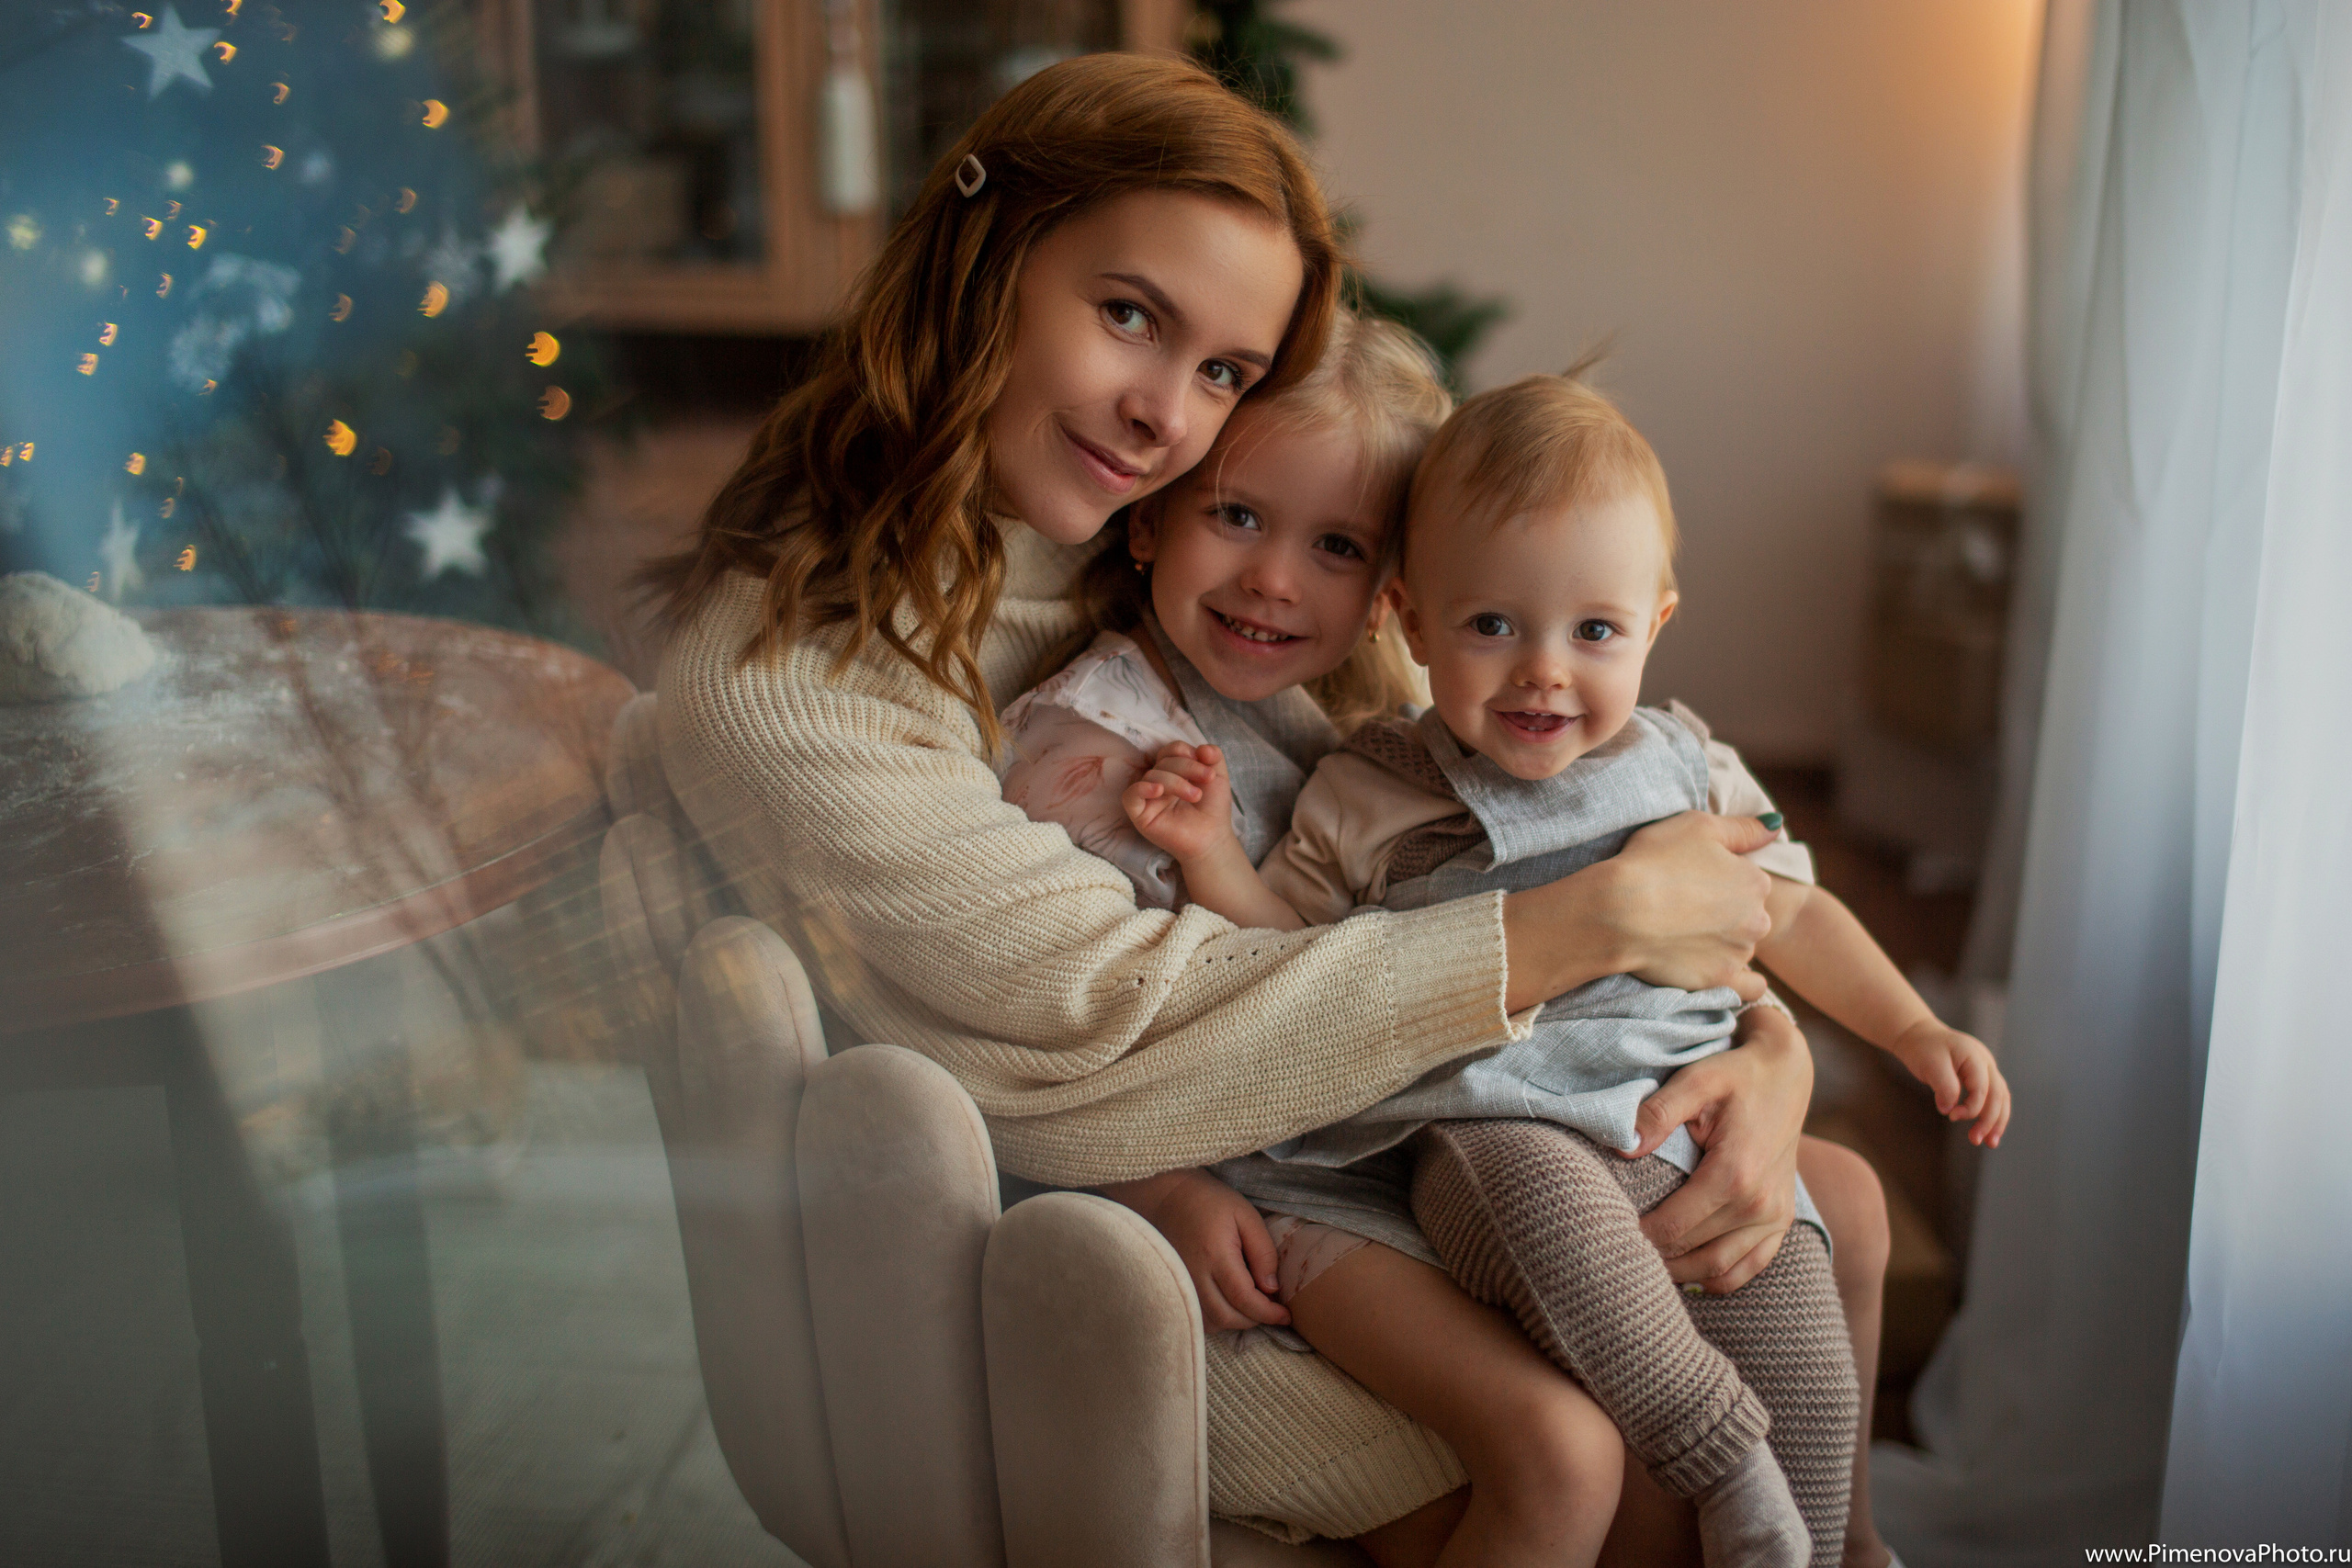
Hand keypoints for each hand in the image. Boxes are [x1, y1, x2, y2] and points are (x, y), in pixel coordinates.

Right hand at [1100, 1167, 1288, 1331]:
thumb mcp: (1246, 1216)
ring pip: (1212, 1322)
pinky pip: (1198, 1317)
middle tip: (1271, 1309)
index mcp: (1215, 1255)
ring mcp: (1181, 1284)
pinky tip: (1230, 1303)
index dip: (1268, 1313)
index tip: (1285, 1315)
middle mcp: (1194, 1276)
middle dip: (1254, 1319)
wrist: (1168, 1197)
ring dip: (1236, 1321)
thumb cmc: (1211, 1202)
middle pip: (1228, 1317)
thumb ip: (1263, 1251)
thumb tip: (1272, 1289)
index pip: (1244, 1299)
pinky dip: (1218, 1319)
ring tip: (1252, 1305)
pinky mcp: (1175, 1287)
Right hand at [1122, 743, 1237, 865]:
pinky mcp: (1140, 813)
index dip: (1187, 752)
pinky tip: (1158, 791)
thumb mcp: (1218, 776)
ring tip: (1195, 796)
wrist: (1212, 838)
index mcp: (1174, 769)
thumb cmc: (1213, 808)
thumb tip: (1202, 747)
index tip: (1207, 768)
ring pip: (1151, 775)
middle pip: (1163, 760)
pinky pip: (1130, 795)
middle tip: (1207, 779)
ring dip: (1176, 782)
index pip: (1172, 750)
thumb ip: (1213, 755)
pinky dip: (1143, 788)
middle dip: (1187, 767)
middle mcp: (1158, 780)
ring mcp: (1148, 797)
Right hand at [1509, 812, 1778, 1009]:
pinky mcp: (1719, 981)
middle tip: (1684, 908)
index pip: (1746, 880)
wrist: (1617, 911)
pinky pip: (1748, 988)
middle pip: (1746, 914)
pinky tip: (1723, 972)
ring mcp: (1739, 953)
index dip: (1718, 878)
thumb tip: (1776, 825)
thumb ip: (1744, 828)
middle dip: (1724, 912)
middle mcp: (1758, 919)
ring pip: (1740, 946)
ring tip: (1682, 935)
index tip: (1690, 880)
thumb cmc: (1653, 861)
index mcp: (1756, 881)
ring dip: (1722, 942)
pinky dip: (1742, 982)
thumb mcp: (1699, 825)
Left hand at [1627, 1003, 1810, 1292]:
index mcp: (1734, 1174)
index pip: (1672, 1228)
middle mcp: (1759, 1205)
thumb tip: (1623, 1147)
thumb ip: (1657, 1113)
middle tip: (1616, 1246)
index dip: (1636, 1235)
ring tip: (1643, 1260)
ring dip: (1679, 1272)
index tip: (1608, 1227)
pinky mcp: (1781, 1221)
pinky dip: (1716, 1277)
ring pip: (1719, 1271)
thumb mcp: (1695, 1081)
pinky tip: (1685, 1268)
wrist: (1786, 1076)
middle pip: (1691, 1252)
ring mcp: (1774, 1217)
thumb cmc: (1736, 1077)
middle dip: (1651, 1255)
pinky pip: (1748, 1268)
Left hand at [1889, 1018, 2010, 1146]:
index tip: (1951, 1116)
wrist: (1917, 1035)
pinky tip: (1985, 1131)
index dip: (1971, 1107)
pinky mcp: (1980, 1077)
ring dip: (1997, 1121)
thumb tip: (1951, 1110)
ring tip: (1989, 1143)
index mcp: (1974, 1056)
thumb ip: (1944, 1086)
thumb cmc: (1922, 1048)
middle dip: (1990, 1121)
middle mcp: (1986, 1062)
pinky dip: (1991, 1114)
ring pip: (2001, 1098)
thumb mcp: (1930, 1064)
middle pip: (1999, 1095)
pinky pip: (1992, 1097)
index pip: (1983, 1088)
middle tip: (1976, 1140)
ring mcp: (1986, 1069)